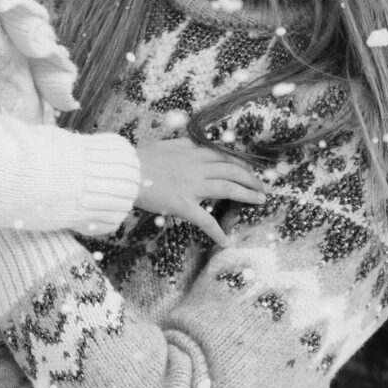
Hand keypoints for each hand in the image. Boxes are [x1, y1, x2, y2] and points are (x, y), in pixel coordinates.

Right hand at [133, 135, 263, 246]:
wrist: (124, 172)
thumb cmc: (139, 160)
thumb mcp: (165, 145)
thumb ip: (182, 146)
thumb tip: (192, 146)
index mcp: (191, 152)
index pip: (222, 156)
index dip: (239, 162)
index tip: (248, 169)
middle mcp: (196, 167)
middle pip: (232, 169)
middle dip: (251, 177)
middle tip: (263, 186)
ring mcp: (191, 186)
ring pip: (228, 188)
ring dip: (247, 194)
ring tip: (260, 200)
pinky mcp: (183, 205)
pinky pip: (205, 220)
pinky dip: (217, 232)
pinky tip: (226, 242)